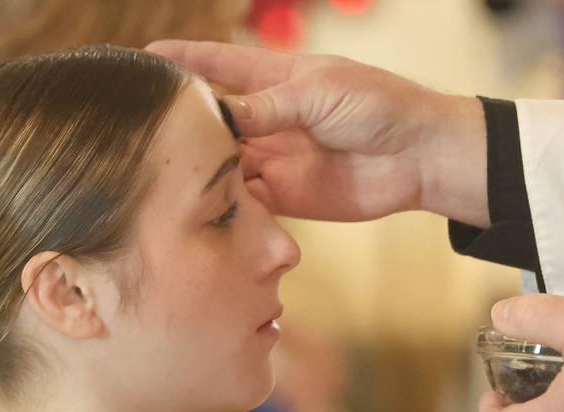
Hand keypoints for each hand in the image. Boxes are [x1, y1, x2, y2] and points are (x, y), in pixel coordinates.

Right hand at [147, 40, 488, 225]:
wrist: (418, 156)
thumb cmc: (377, 106)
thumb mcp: (318, 92)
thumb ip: (268, 106)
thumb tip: (220, 116)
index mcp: (276, 80)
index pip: (220, 65)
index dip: (185, 61)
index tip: (145, 59)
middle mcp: (269, 120)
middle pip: (215, 121)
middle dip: (184, 124)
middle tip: (145, 130)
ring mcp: (274, 158)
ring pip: (224, 163)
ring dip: (201, 167)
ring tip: (166, 172)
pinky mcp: (285, 196)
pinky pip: (245, 199)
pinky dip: (226, 200)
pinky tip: (202, 202)